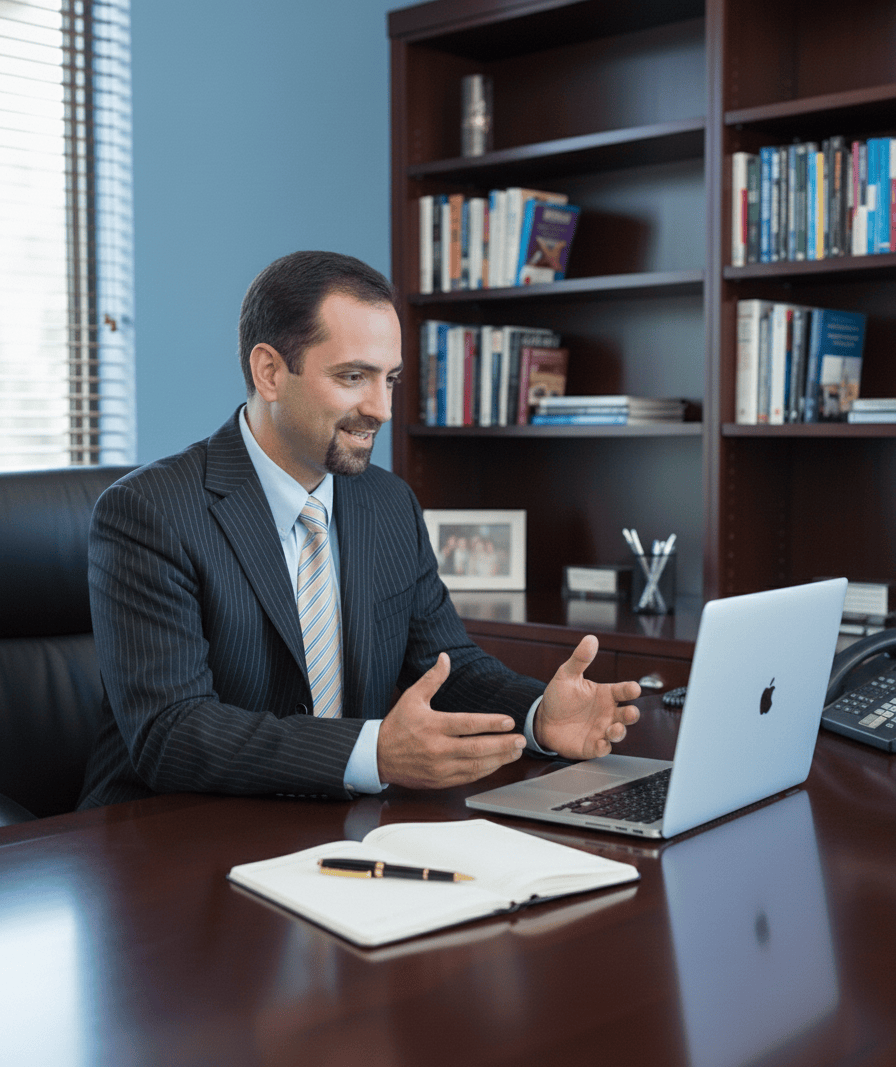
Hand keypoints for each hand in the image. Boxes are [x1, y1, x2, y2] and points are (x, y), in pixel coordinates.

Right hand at [377, 653, 526, 788]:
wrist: (378, 756)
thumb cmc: (398, 725)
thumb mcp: (412, 697)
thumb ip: (433, 678)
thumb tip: (445, 657)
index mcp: (432, 726)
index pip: (467, 725)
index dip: (490, 723)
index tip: (508, 721)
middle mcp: (437, 748)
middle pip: (476, 748)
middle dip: (502, 745)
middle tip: (521, 739)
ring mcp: (439, 767)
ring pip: (475, 766)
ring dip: (499, 759)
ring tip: (516, 751)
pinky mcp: (440, 781)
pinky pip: (468, 777)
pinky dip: (485, 771)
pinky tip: (498, 763)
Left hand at [536, 635, 640, 758]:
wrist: (542, 719)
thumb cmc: (559, 697)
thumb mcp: (566, 675)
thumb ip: (580, 659)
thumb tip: (590, 639)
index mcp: (605, 694)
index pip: (623, 690)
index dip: (630, 690)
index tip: (634, 689)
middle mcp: (607, 713)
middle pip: (626, 714)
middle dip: (631, 714)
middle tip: (629, 713)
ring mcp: (601, 730)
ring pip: (617, 733)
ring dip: (619, 732)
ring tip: (615, 729)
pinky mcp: (591, 745)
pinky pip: (601, 748)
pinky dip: (603, 747)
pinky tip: (600, 744)